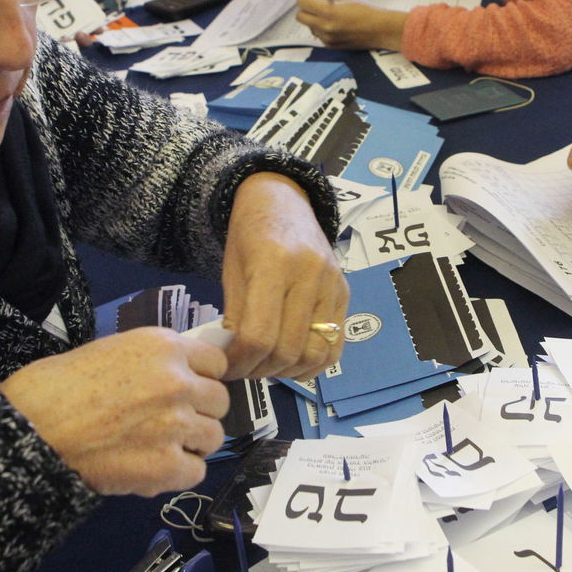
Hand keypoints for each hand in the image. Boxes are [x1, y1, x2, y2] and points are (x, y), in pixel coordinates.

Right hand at [0, 328, 229, 496]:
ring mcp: (176, 423)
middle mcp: (178, 381)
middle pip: (219, 401)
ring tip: (158, 448)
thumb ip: (152, 362)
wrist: (28, 430)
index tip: (187, 391)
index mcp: (163, 346)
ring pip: (213, 436)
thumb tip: (178, 377)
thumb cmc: (55, 387)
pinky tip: (150, 469)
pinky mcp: (166, 465)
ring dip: (191, 444)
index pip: (216, 363)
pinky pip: (196, 471)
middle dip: (199, 413)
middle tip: (169, 423)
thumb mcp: (111, 351)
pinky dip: (177, 474)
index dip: (202, 379)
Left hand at [221, 172, 348, 380]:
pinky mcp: (345, 292)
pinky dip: (314, 363)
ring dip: (289, 371)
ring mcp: (332, 284)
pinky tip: (294, 363)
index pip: (259, 335)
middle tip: (243, 370)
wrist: (283, 200)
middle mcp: (309, 275)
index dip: (240, 361)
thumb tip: (236, 361)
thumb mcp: (231, 270)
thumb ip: (235, 316)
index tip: (226, 366)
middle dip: (261, 370)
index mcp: (273, 264)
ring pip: (315, 352)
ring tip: (267, 366)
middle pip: (289, 349)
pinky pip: (335, 344)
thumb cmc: (248, 233)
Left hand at [295, 0, 407, 50]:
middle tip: (320, 6)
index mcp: (327, 11)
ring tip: (333, 17)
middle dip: (307, 9)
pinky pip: (318, 35)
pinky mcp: (330, 46)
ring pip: (309, 26)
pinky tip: (337, 26)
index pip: (302, 2)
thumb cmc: (363, 10)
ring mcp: (326, 38)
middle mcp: (324, 26)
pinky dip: (322, 29)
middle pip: (300, 16)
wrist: (380, 29)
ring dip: (315, 20)